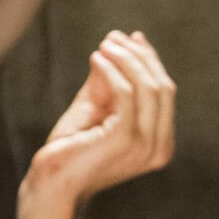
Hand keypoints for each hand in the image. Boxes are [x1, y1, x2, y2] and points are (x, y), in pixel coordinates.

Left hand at [25, 32, 175, 204]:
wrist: (53, 181)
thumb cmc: (71, 149)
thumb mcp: (96, 107)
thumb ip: (110, 81)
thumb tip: (118, 43)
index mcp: (160, 143)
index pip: (165, 92)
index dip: (150, 61)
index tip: (130, 38)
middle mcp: (160, 148)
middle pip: (163, 87)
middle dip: (140, 56)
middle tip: (113, 37)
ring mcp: (146, 146)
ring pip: (149, 87)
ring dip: (126, 59)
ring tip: (104, 45)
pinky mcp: (126, 140)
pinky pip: (127, 94)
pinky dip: (112, 71)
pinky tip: (96, 59)